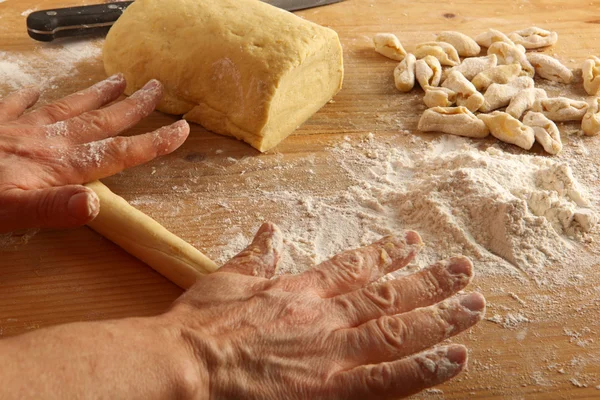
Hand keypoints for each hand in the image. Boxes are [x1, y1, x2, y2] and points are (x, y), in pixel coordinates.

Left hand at [0, 75, 188, 232]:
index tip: (180, 128)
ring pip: (67, 107)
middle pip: (98, 121)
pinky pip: (15, 104)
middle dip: (131, 107)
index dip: (151, 142)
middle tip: (156, 87)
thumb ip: (54, 208)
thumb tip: (95, 203)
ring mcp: (18, 129)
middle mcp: (45, 142)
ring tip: (119, 79)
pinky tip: (38, 87)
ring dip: (95, 95)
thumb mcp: (10, 215)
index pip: (115, 154)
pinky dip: (30, 96)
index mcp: (56, 166)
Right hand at [167, 223, 485, 398]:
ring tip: (472, 305)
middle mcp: (325, 315)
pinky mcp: (331, 387)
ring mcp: (332, 350)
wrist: (184, 364)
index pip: (353, 267)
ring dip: (439, 316)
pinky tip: (454, 358)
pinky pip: (387, 378)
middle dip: (428, 281)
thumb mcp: (225, 278)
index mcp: (300, 290)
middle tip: (462, 270)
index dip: (386, 255)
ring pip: (397, 328)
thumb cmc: (200, 324)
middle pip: (387, 294)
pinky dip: (423, 368)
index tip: (411, 244)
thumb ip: (256, 255)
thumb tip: (270, 231)